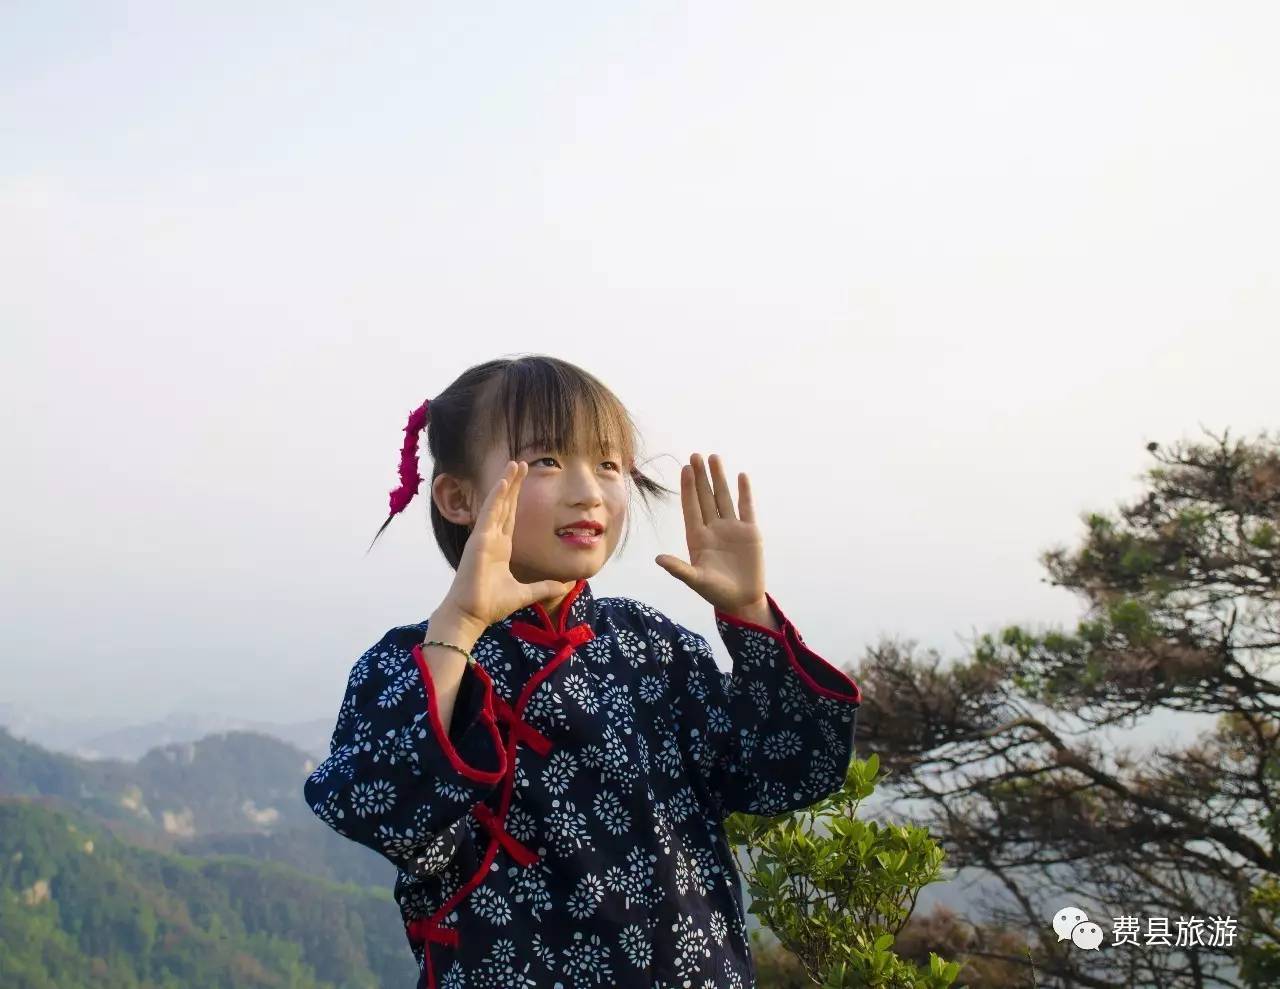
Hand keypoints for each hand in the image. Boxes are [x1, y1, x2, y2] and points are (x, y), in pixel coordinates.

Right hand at [440, 461, 575, 631]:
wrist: (472, 615)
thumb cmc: (491, 605)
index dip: (516, 497)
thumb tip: (566, 585)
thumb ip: (545, 587)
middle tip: (521, 463)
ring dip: (505, 483)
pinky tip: (503, 483)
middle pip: (504, 505)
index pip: (510, 516)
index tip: (523, 480)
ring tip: (514, 464)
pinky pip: (488, 514)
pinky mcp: (478, 541)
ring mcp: (484, 538)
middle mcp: (492, 539)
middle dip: (513, 483)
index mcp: (500, 548)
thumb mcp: (525, 593)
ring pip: (497, 504)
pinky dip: (496, 498)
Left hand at [655, 452, 766, 613]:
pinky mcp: (750, 532)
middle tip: (695, 455)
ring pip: (724, 497)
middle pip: (705, 497)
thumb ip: (679, 569)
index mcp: (698, 537)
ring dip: (719, 478)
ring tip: (714, 457)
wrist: (742, 600)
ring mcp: (731, 528)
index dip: (688, 488)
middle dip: (701, 477)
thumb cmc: (716, 592)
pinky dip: (744, 492)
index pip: (691, 507)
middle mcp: (713, 528)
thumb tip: (658, 559)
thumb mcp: (696, 581)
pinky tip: (741, 476)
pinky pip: (746, 507)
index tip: (685, 469)